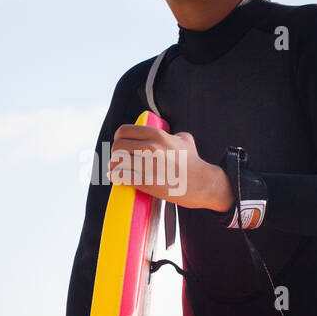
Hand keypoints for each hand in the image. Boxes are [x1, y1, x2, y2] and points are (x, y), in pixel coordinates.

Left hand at [107, 125, 233, 211]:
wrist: (203, 183)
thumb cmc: (194, 163)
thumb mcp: (185, 140)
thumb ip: (173, 134)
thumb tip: (169, 134)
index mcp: (157, 135)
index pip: (123, 131)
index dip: (118, 139)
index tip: (120, 145)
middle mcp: (151, 147)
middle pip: (117, 147)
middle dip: (114, 154)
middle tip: (117, 160)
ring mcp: (148, 165)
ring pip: (117, 162)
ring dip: (113, 167)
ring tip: (115, 171)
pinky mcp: (148, 182)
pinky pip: (122, 176)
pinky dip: (117, 177)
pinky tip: (117, 178)